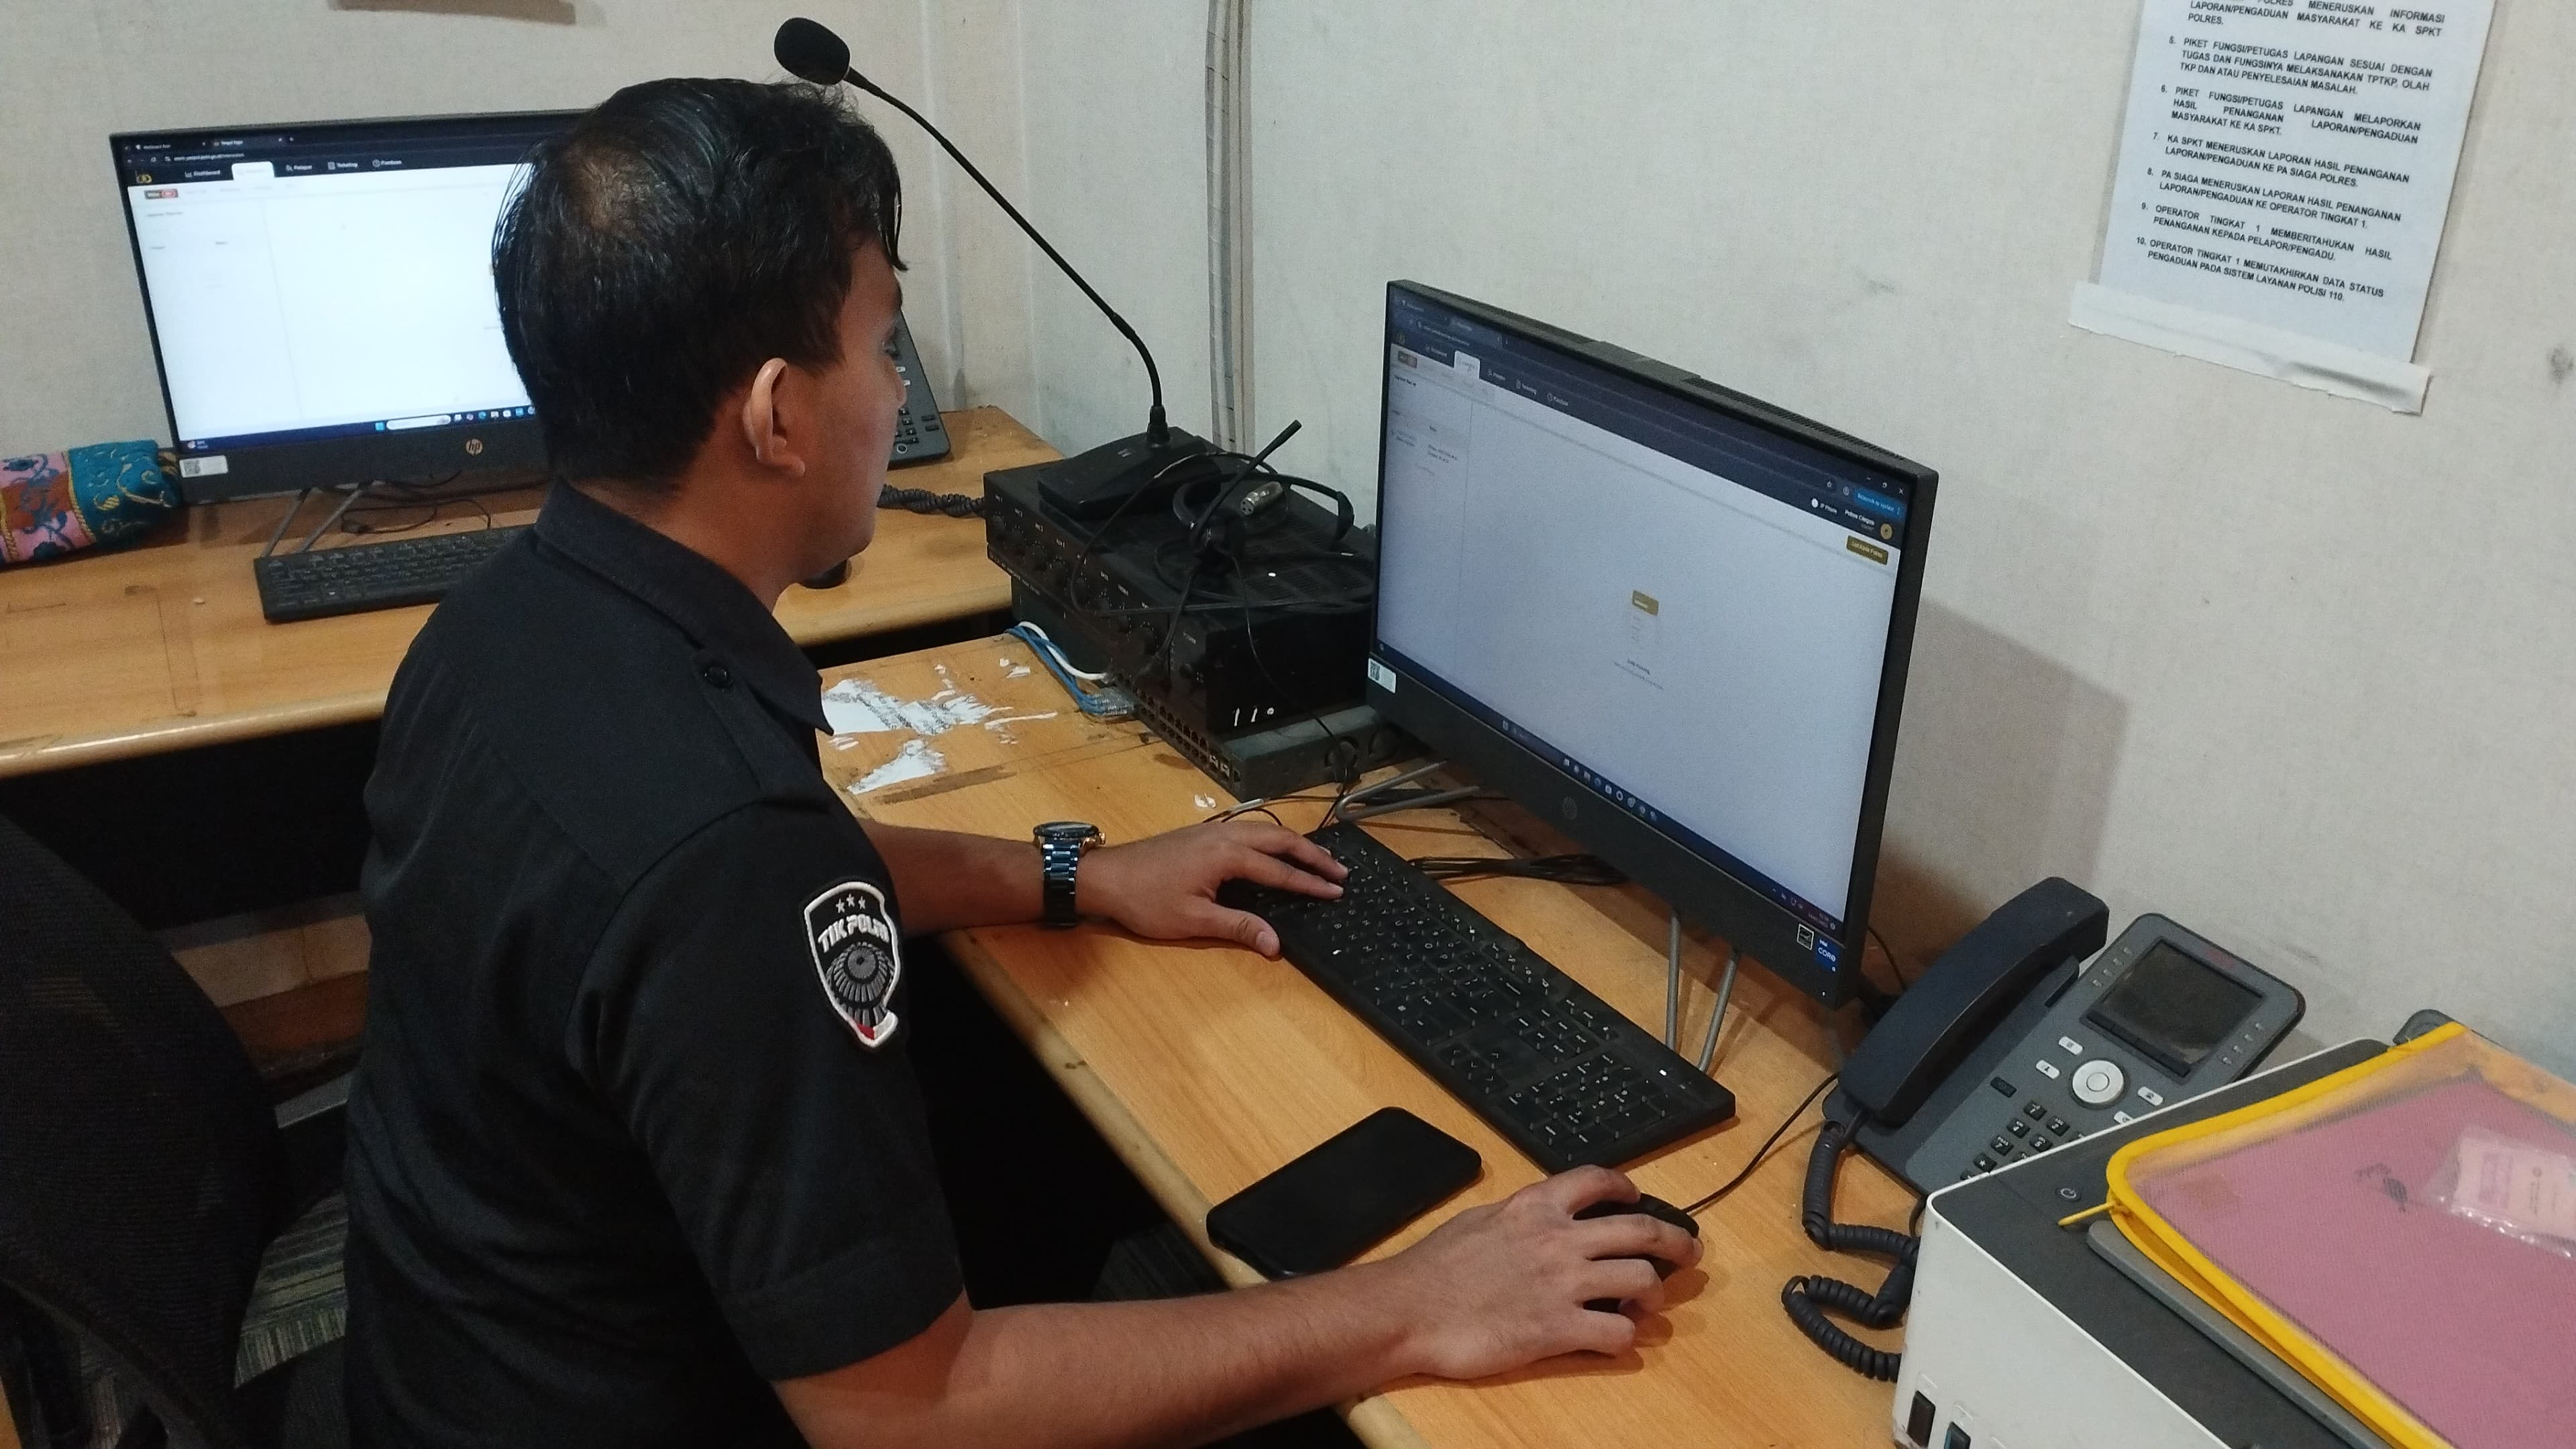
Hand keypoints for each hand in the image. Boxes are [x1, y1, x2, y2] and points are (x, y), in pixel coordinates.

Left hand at [1075, 820, 1347, 956]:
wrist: (1106, 876)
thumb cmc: (1146, 900)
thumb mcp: (1193, 921)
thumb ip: (1239, 927)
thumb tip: (1276, 945)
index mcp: (1227, 855)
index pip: (1279, 871)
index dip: (1309, 883)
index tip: (1336, 891)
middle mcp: (1226, 835)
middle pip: (1280, 841)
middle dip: (1313, 855)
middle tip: (1340, 871)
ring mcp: (1214, 830)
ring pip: (1266, 831)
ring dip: (1295, 845)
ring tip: (1318, 859)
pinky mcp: (1204, 832)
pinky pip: (1251, 830)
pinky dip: (1274, 839)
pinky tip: (1277, 849)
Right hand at [1369, 1167, 1701, 1378]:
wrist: (1409, 1309)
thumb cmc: (1433, 1268)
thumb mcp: (1478, 1222)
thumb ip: (1517, 1218)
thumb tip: (1534, 1218)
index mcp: (1535, 1207)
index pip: (1598, 1181)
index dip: (1629, 1188)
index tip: (1639, 1198)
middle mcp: (1559, 1239)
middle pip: (1640, 1229)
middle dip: (1676, 1241)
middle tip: (1688, 1252)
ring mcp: (1563, 1284)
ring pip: (1642, 1280)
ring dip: (1654, 1293)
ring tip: (1649, 1304)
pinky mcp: (1559, 1329)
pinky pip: (1618, 1334)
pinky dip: (1626, 1338)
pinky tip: (1617, 1339)